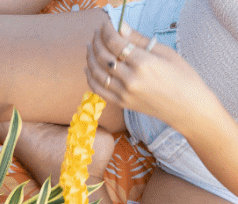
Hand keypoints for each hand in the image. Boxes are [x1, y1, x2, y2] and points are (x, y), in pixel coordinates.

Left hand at [86, 19, 213, 130]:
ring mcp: (123, 93)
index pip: (115, 43)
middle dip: (97, 41)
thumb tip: (120, 26)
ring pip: (97, 72)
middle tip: (97, 32)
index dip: (107, 31)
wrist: (187, 107)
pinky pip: (98, 89)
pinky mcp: (121, 103)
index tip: (105, 23)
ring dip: (90, 57)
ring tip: (90, 45)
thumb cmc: (182, 76)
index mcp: (144, 63)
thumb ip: (139, 40)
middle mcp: (130, 79)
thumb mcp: (166, 53)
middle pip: (103, 56)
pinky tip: (88, 66)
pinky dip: (90, 77)